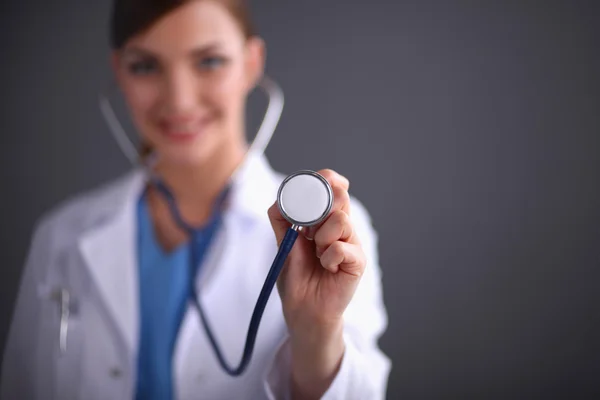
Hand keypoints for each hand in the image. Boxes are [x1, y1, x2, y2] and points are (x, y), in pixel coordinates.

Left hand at [267, 169, 366, 398]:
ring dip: (321, 239)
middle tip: (308, 232)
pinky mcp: (358, 261)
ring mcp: (352, 241)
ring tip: (318, 255)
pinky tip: (327, 268)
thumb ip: (282, 217)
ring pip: (341, 220)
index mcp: (325, 216)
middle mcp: (341, 225)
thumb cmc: (296, 276)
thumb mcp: (283, 241)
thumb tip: (282, 196)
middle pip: (339, 196)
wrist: (302, 308)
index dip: (325, 179)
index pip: (333, 185)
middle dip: (318, 210)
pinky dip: (328, 259)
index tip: (312, 189)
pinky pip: (341, 247)